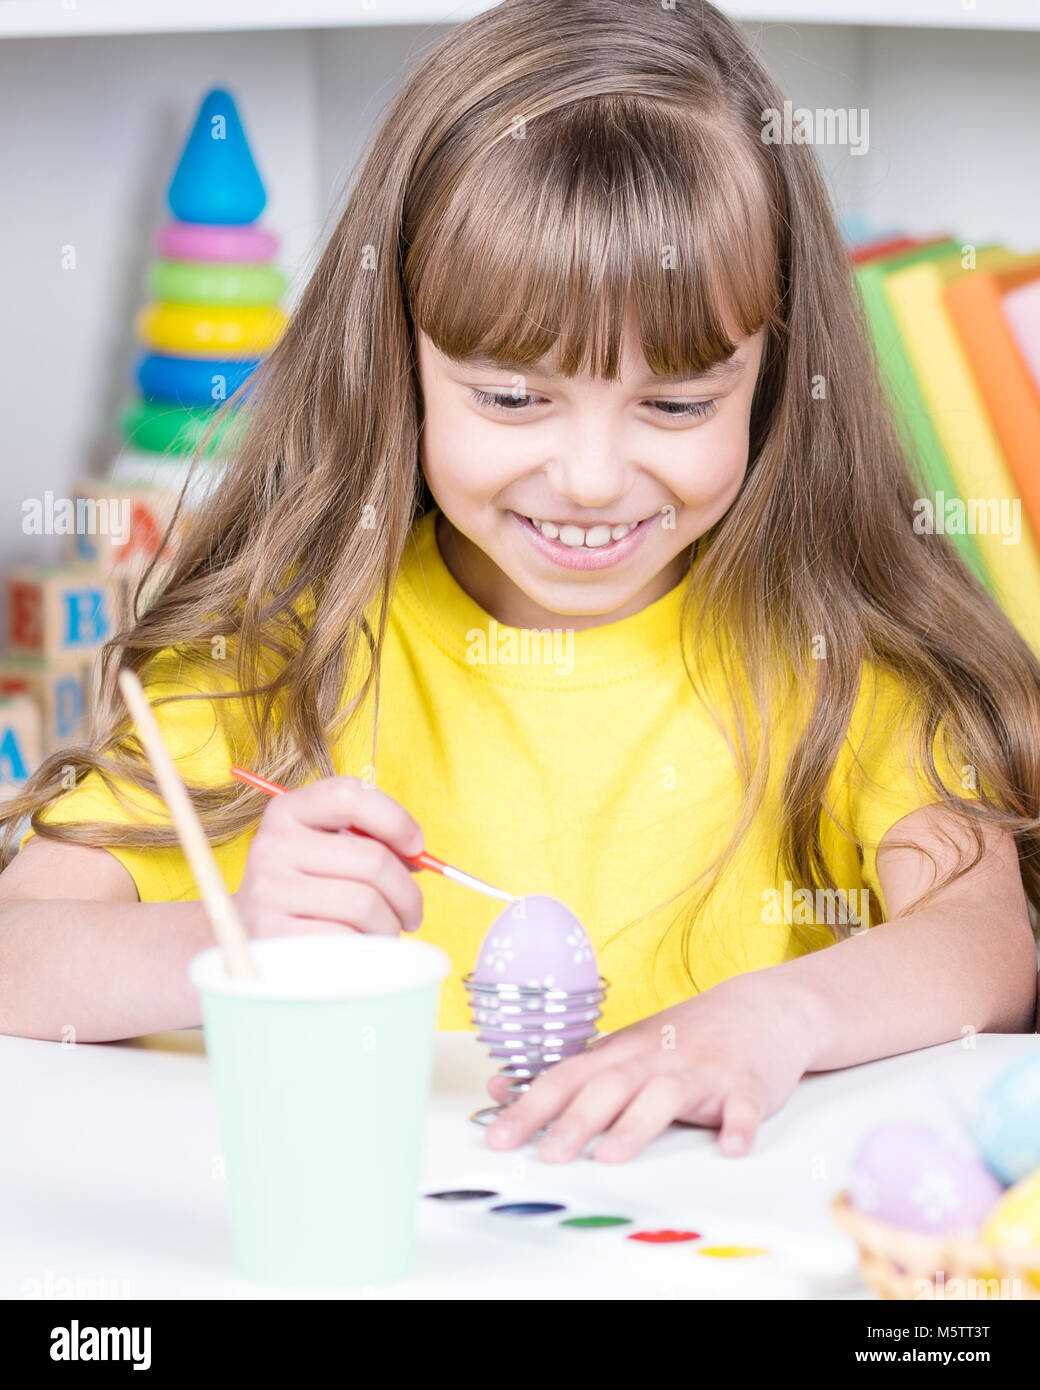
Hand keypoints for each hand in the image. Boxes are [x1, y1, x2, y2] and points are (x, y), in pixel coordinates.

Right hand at [234, 775, 424, 938]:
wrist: (248, 936)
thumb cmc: (306, 890)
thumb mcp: (326, 851)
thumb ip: (368, 840)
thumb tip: (418, 855)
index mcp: (288, 811)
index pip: (349, 795)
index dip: (395, 819)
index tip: (417, 847)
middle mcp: (272, 845)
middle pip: (371, 858)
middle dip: (407, 892)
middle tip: (413, 913)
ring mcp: (269, 890)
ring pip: (365, 903)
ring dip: (390, 924)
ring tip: (385, 932)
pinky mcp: (273, 934)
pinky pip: (346, 938)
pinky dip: (365, 947)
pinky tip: (360, 948)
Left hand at [483, 971, 824, 1162]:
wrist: (761, 1007)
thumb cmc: (683, 1038)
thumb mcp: (622, 1049)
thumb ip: (569, 1074)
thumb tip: (499, 1091)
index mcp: (621, 1054)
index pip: (565, 1077)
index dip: (530, 1106)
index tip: (499, 1137)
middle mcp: (655, 1059)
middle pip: (609, 1086)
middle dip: (575, 1121)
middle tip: (548, 1155)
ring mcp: (701, 1070)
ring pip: (665, 1095)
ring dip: (637, 1125)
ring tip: (612, 1156)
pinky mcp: (746, 1084)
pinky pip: (742, 1106)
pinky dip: (737, 1126)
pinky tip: (730, 1149)